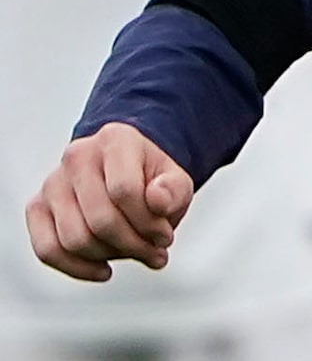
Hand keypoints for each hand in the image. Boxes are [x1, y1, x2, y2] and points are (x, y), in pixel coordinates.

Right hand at [26, 124, 192, 281]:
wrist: (128, 174)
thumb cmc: (151, 180)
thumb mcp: (177, 181)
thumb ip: (174, 190)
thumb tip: (157, 200)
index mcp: (115, 138)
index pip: (124, 191)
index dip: (148, 223)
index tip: (165, 236)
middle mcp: (78, 155)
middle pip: (100, 220)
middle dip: (132, 245)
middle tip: (152, 251)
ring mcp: (53, 181)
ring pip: (74, 239)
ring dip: (109, 256)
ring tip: (132, 254)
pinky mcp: (37, 207)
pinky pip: (47, 250)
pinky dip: (77, 268)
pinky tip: (104, 270)